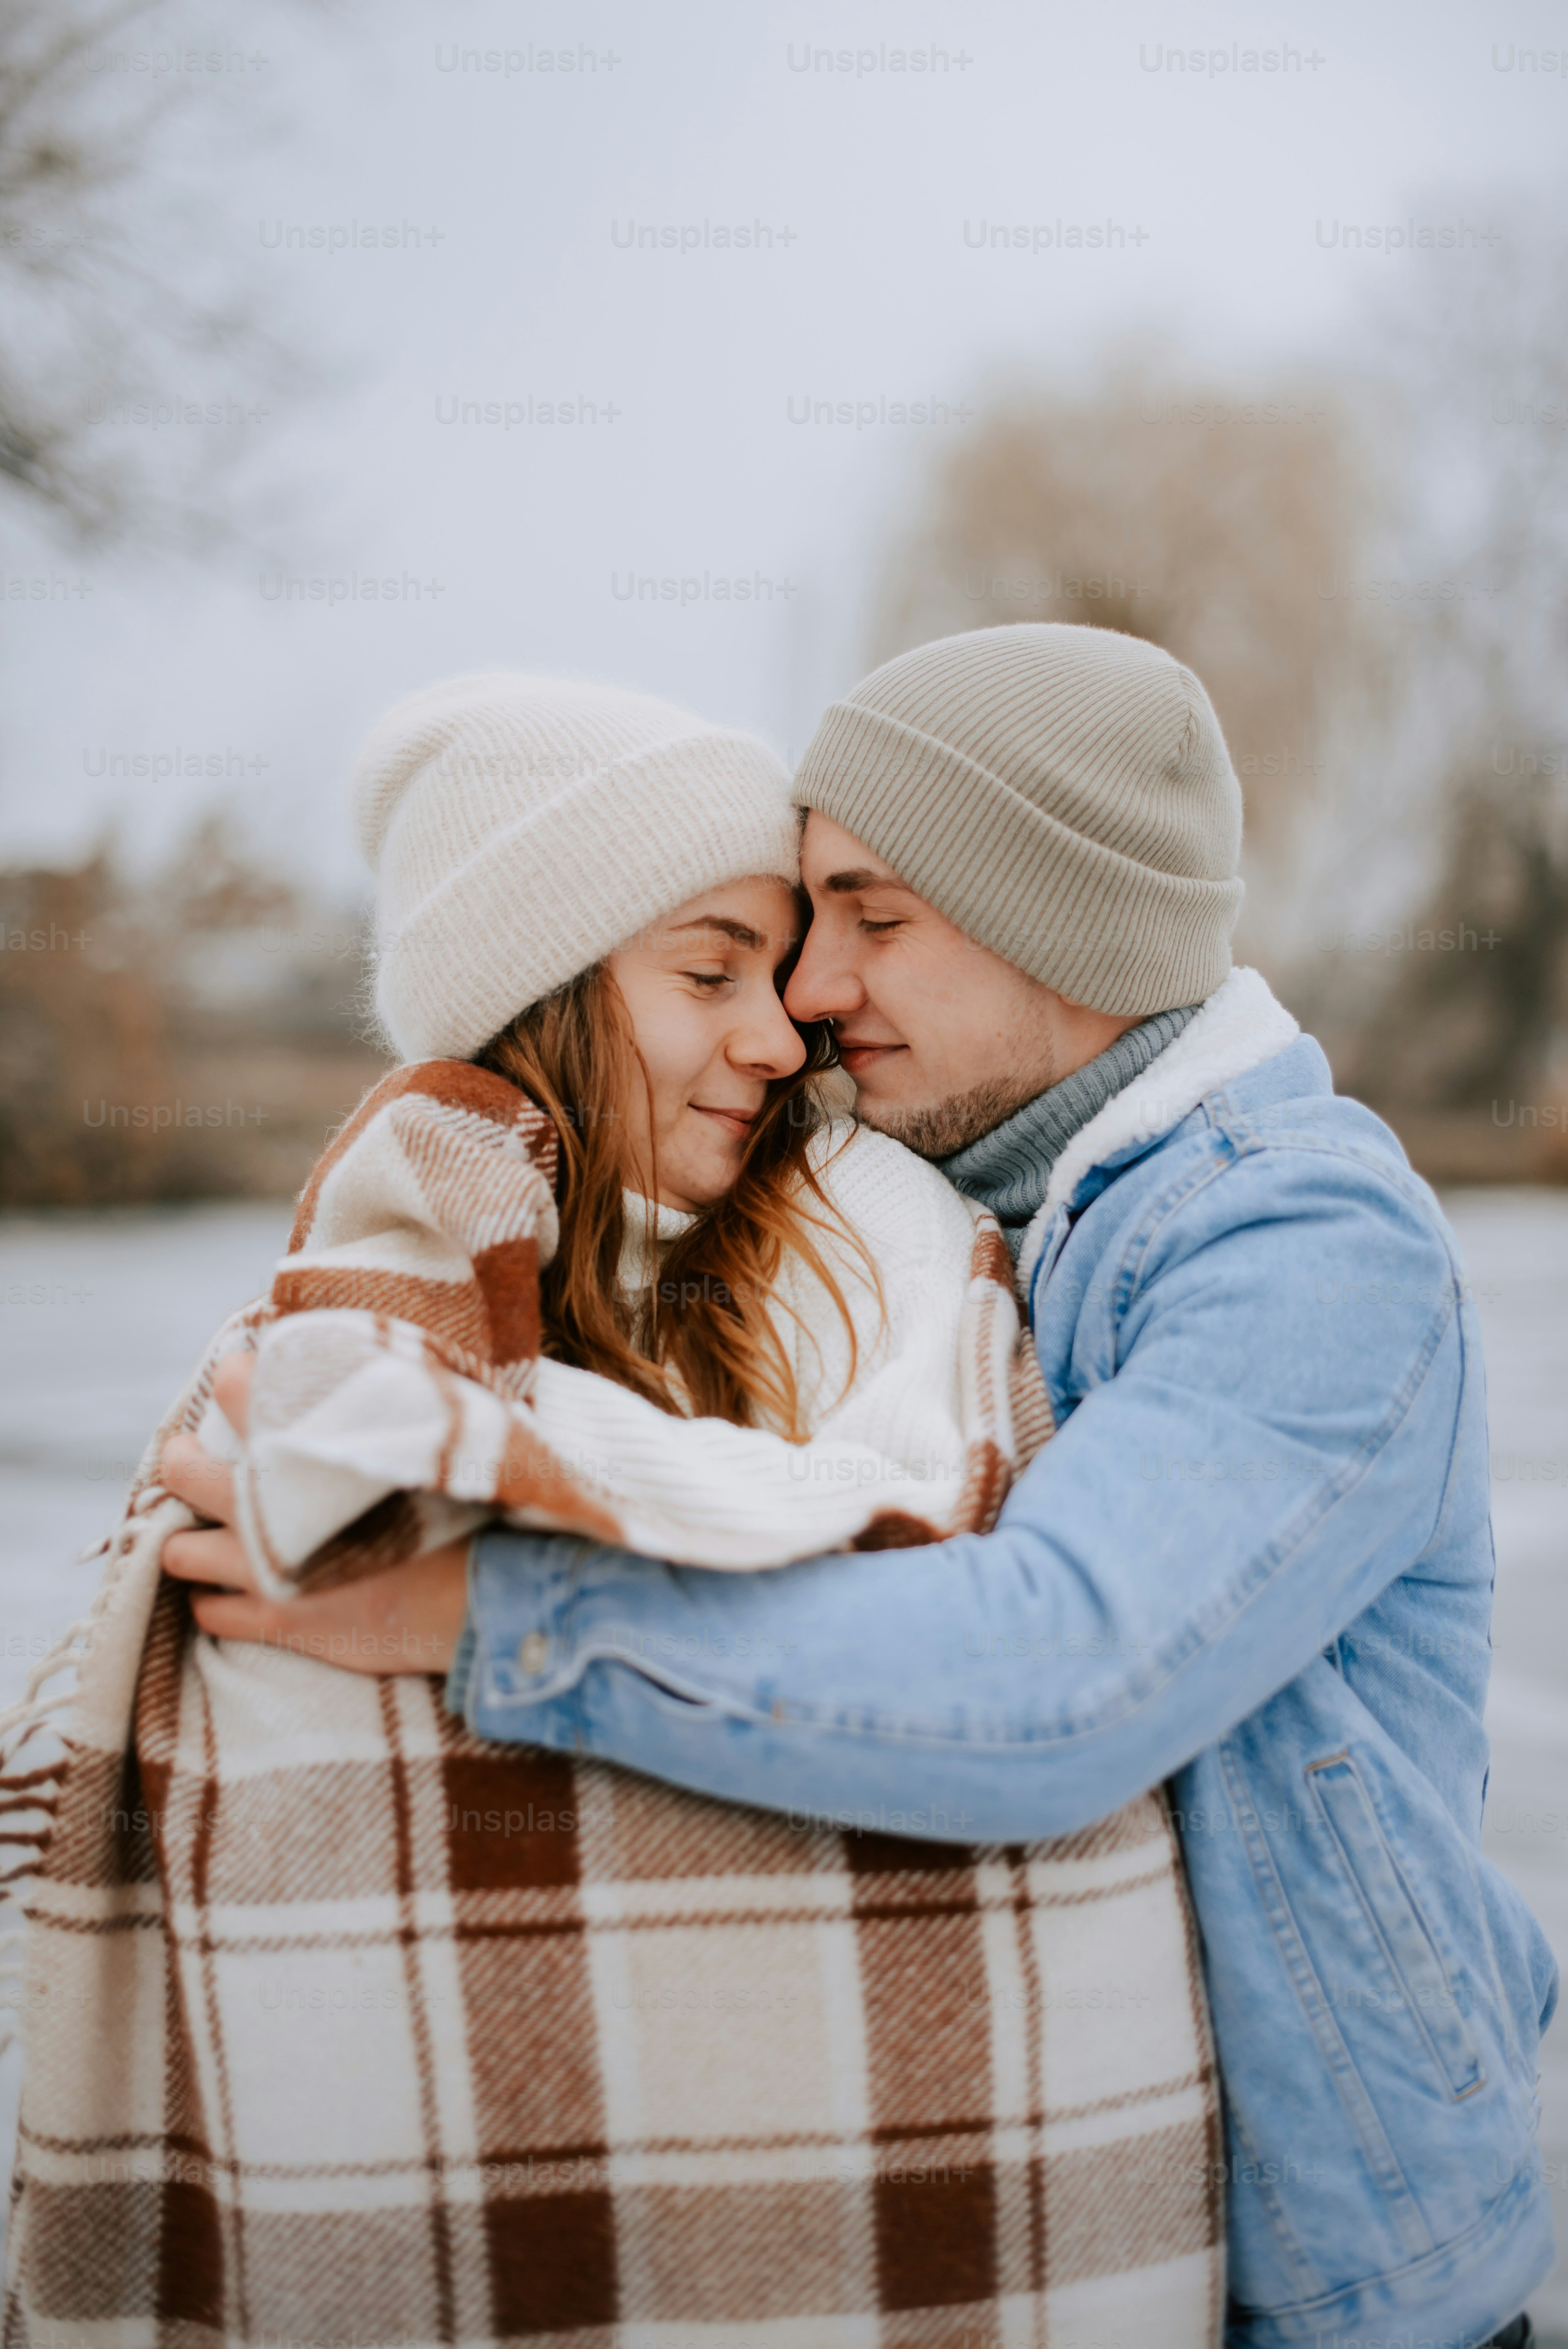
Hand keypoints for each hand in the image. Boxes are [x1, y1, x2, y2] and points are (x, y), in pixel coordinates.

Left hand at [159, 1356, 470, 1675]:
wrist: (477, 1592)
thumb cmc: (462, 1506)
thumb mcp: (422, 1436)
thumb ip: (380, 1406)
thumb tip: (367, 1373)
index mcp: (303, 1450)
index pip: (236, 1390)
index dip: (233, 1379)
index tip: (239, 1379)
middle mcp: (270, 1509)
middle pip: (182, 1471)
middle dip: (184, 1461)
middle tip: (199, 1459)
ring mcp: (266, 1570)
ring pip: (179, 1551)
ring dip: (192, 1541)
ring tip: (213, 1535)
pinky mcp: (278, 1622)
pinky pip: (210, 1613)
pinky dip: (218, 1600)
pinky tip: (239, 1592)